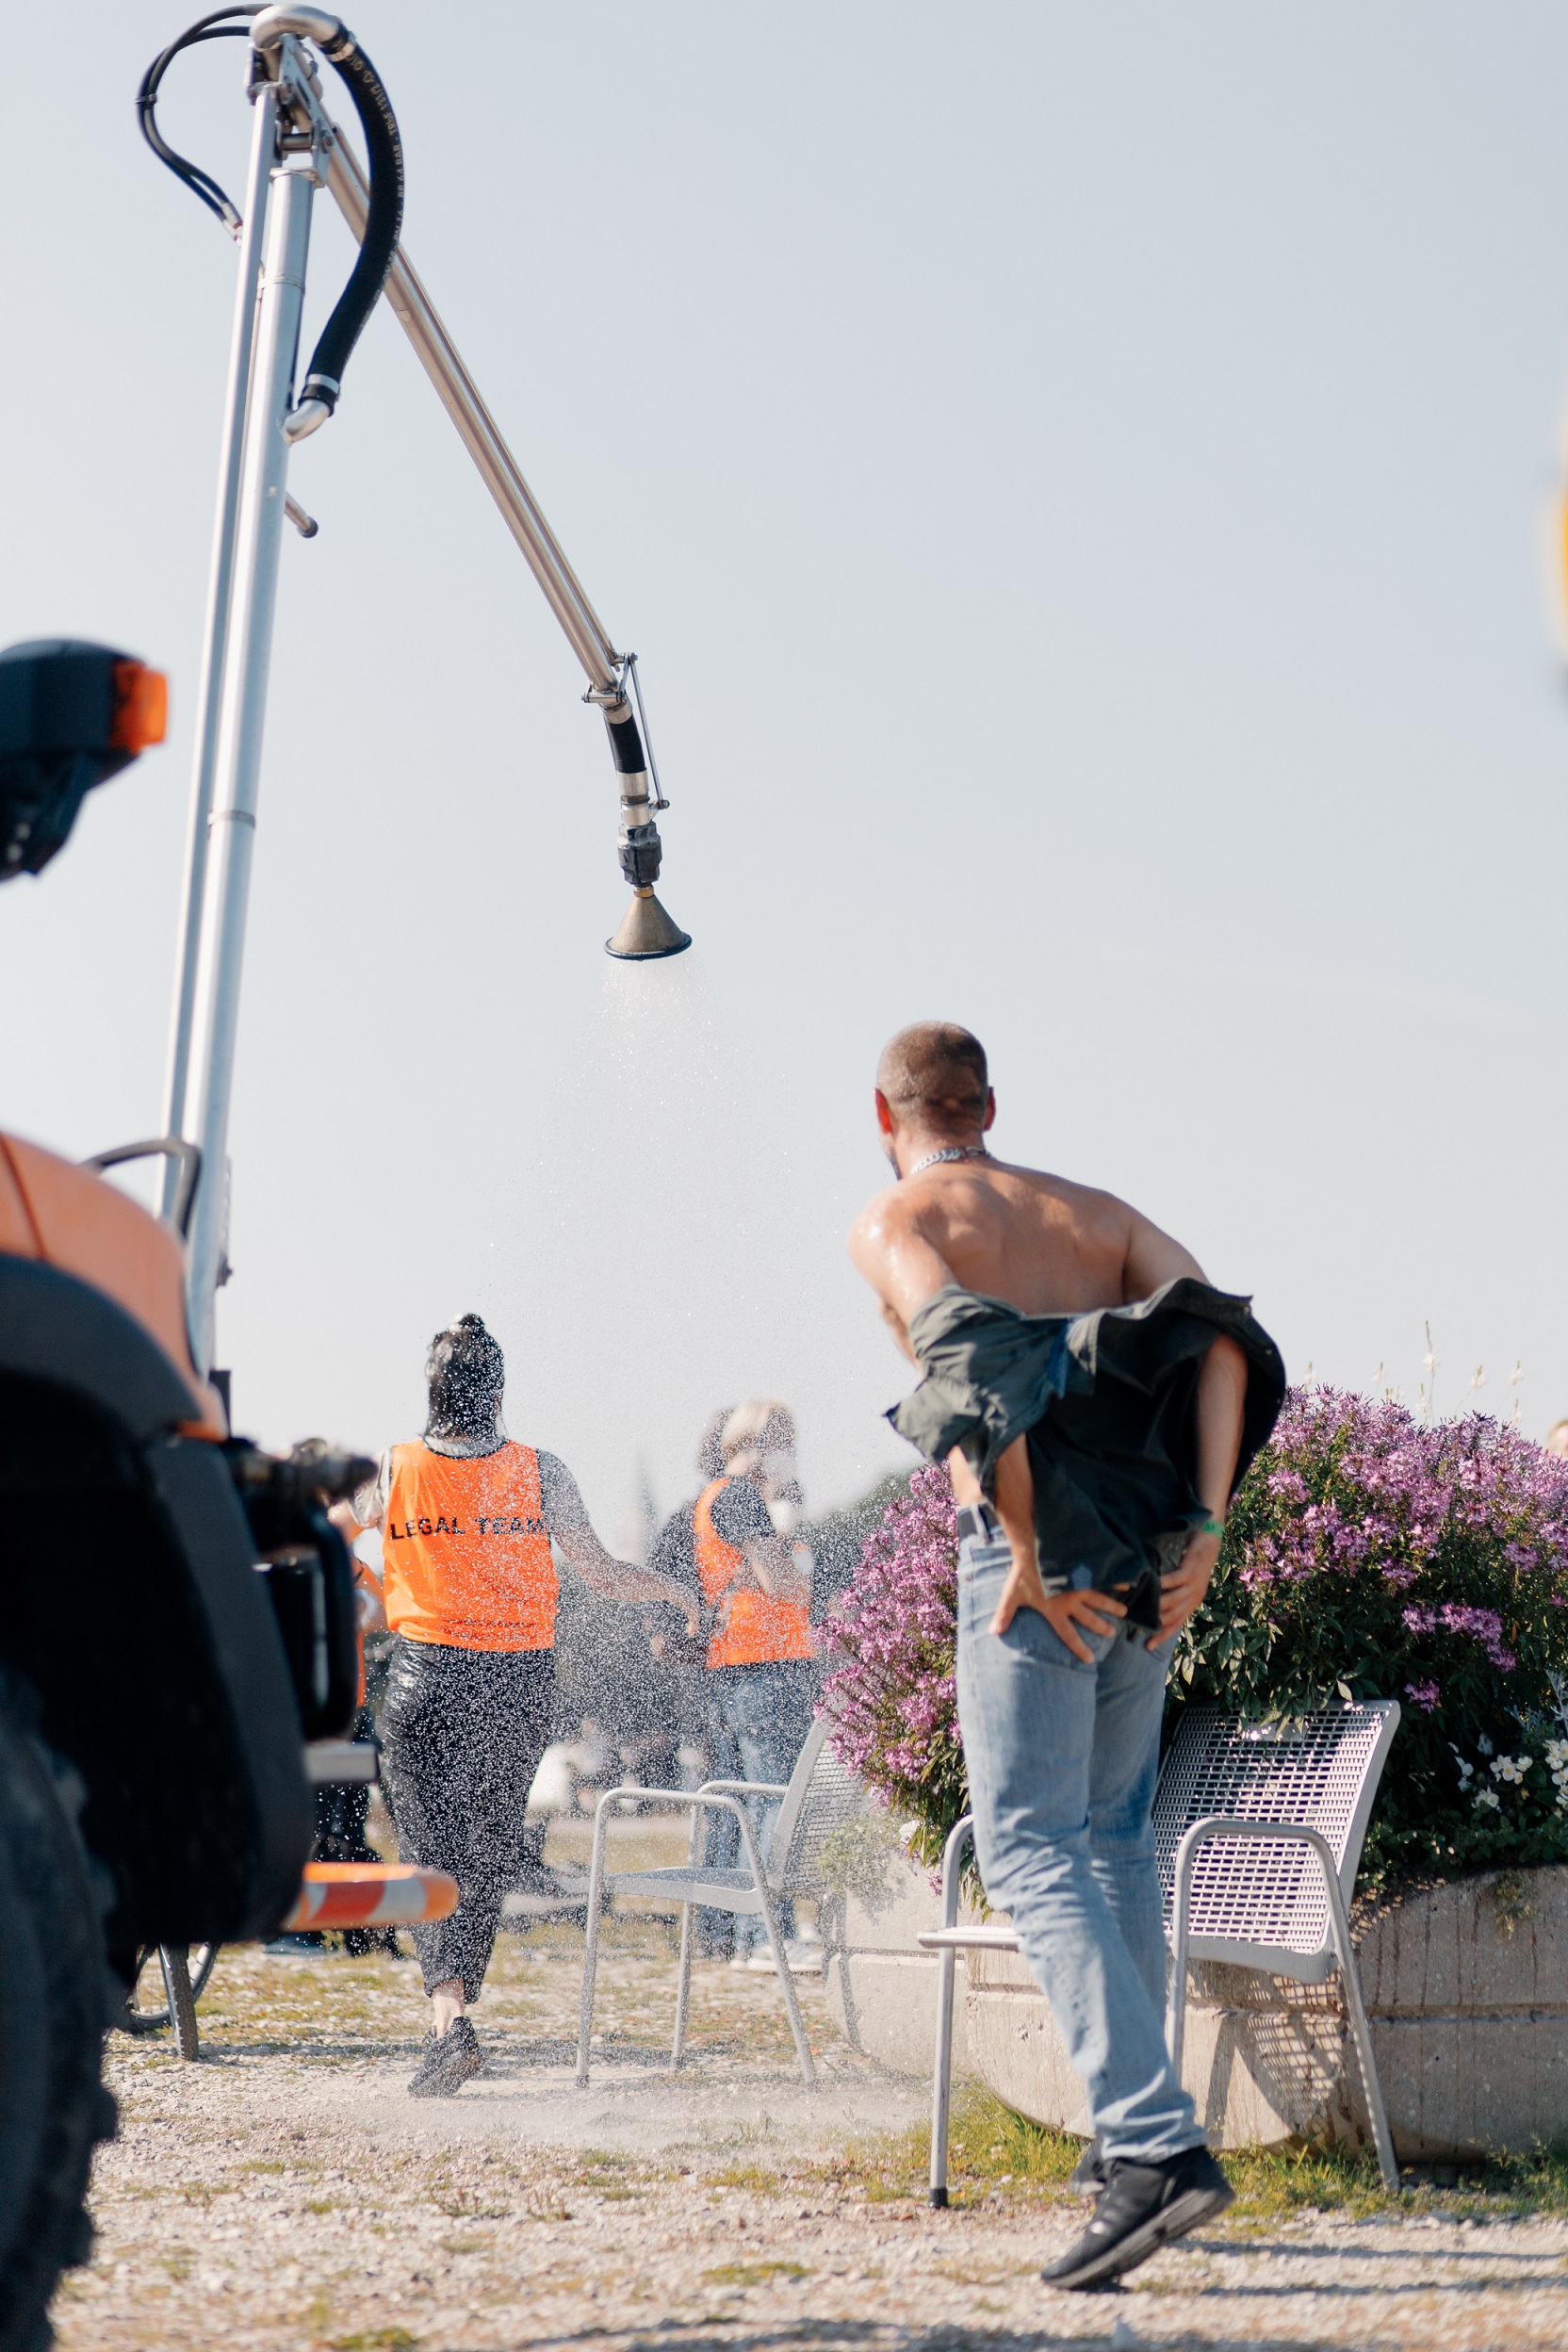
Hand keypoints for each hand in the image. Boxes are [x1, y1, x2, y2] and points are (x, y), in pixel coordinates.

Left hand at [990, 1549, 1125, 1660]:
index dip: (1080, 1648)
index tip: (1091, 1659)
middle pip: (1090, 1619)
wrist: (1033, 1548)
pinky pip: (1104, 1578)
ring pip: (1100, 1599)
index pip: (1068, 1635)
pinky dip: (1116, 1580)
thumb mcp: (1011, 1595)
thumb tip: (992, 1632)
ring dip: (1112, 1606)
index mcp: (1054, 1611)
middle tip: (1112, 1633)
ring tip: (1124, 1612)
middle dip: (1102, 1627)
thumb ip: (1004, 1614)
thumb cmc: (1021, 1573)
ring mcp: (1080, 1586)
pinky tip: (1127, 1582)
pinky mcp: (1085, 1571)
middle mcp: (1070, 1602)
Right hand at [1146, 1528, 1220, 1650]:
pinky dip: (1161, 1584)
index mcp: (1193, 1602)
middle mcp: (1194, 1597)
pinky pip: (1173, 1581)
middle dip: (1158, 1626)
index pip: (1177, 1624)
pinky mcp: (1190, 1572)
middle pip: (1174, 1617)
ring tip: (1141, 1609)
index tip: (1148, 1646)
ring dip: (1157, 1606)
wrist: (1210, 1541)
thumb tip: (1154, 1603)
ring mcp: (1193, 1586)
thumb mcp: (1186, 1582)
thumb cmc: (1194, 1560)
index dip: (1163, 1636)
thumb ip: (1174, 1593)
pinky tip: (1150, 1585)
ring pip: (1173, 1601)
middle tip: (1139, 1629)